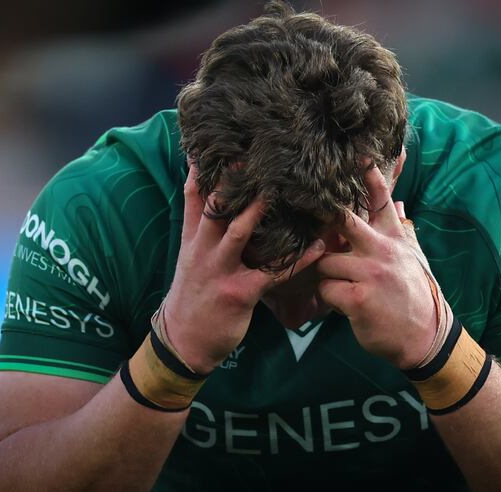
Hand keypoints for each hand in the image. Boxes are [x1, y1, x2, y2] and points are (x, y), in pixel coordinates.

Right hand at [163, 164, 325, 373]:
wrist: (183, 341)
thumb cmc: (193, 296)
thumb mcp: (191, 260)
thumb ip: (205, 231)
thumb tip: (219, 204)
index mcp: (193, 240)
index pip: (194, 196)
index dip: (202, 168)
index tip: (214, 141)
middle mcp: (203, 250)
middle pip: (215, 207)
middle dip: (231, 180)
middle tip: (252, 152)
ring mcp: (220, 270)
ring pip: (238, 232)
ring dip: (257, 210)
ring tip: (278, 188)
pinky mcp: (239, 293)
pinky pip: (271, 274)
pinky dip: (296, 260)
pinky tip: (317, 247)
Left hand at [316, 166, 438, 368]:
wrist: (425, 338)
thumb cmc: (415, 296)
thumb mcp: (414, 258)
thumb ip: (402, 230)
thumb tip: (399, 204)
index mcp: (395, 240)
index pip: (381, 202)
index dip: (370, 177)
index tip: (359, 155)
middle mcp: (383, 251)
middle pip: (345, 221)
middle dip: (325, 215)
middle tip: (306, 208)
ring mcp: (370, 274)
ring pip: (326, 262)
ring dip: (326, 274)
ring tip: (338, 285)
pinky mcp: (358, 298)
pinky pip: (327, 289)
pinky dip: (329, 298)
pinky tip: (341, 304)